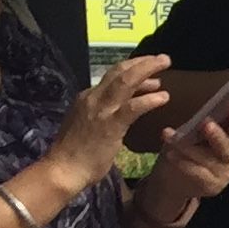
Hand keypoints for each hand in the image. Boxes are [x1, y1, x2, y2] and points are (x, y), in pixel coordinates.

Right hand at [43, 53, 170, 204]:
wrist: (63, 169)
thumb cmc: (76, 154)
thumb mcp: (90, 125)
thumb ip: (104, 115)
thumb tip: (122, 109)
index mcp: (88, 97)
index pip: (112, 77)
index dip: (133, 71)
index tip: (149, 71)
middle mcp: (93, 97)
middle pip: (119, 71)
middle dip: (142, 62)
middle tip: (162, 58)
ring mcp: (101, 109)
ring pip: (126, 81)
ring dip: (147, 70)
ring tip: (165, 63)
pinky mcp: (110, 125)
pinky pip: (132, 107)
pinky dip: (149, 100)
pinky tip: (163, 97)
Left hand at [145, 106, 228, 213]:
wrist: (174, 181)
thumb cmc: (185, 152)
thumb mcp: (193, 135)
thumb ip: (201, 126)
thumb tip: (203, 111)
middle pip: (227, 145)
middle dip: (217, 135)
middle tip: (207, 124)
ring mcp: (224, 174)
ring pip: (208, 159)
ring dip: (188, 147)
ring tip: (171, 137)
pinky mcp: (213, 186)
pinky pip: (198, 173)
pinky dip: (183, 163)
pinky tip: (171, 154)